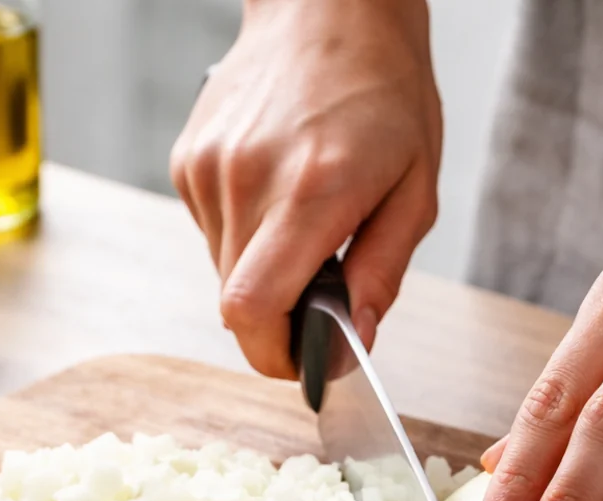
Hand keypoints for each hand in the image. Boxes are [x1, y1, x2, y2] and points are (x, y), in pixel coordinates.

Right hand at [169, 0, 441, 376]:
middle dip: (279, 321)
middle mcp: (247, 180)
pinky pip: (212, 233)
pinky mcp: (187, 162)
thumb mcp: (415, 189)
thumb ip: (381, 272)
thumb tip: (355, 339)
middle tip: (322, 295)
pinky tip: (277, 191)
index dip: (274, 356)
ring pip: (222, 272)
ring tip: (305, 223)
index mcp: (310, 191)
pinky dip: (244, 236)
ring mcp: (208, 170)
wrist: (328, 7)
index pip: (253, 310)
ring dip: (263, 274)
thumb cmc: (383, 90)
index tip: (305, 362)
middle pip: (235, 305)